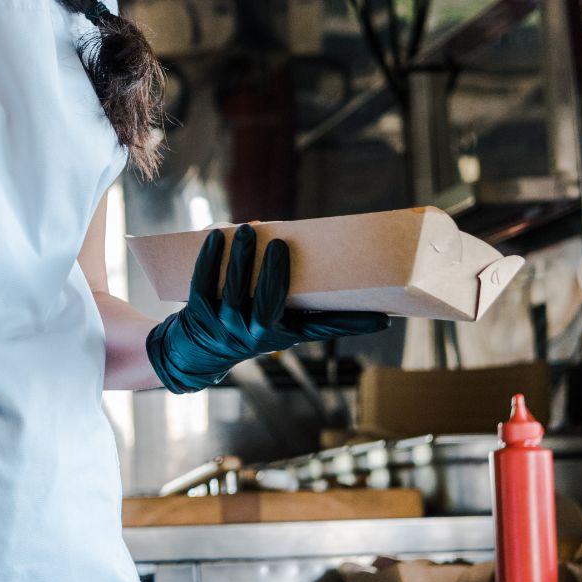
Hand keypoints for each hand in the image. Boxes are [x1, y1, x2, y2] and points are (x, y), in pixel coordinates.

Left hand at [145, 224, 388, 393]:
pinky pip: (203, 284)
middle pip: (269, 304)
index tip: (383, 318)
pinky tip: (216, 236)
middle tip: (281, 243)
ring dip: (241, 258)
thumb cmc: (249, 324)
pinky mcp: (199, 314)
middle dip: (275, 273)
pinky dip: (209, 259)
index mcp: (285, 334)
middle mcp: (258, 335)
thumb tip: (331, 252)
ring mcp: (226, 326)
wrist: (198, 352)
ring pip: (234, 291)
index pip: (323, 329)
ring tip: (248, 229)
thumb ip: (304, 298)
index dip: (353, 325)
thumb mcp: (279, 320)